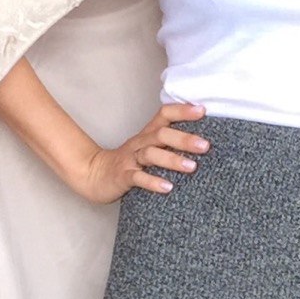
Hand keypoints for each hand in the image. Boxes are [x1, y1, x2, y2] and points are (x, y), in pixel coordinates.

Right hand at [74, 102, 210, 203]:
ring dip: (172, 160)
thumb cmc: (129, 160)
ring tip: (192, 167)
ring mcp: (130, 159)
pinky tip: (167, 187)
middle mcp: (140, 142)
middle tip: (205, 146)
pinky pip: (137, 177)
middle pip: (161, 134)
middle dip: (184, 139)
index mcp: (148, 133)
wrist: (93, 174)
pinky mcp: (122, 176)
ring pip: (151, 154)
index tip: (203, 111)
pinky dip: (152, 182)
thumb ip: (170, 141)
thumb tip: (203, 140)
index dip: (182, 111)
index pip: (165, 114)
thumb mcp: (148, 146)